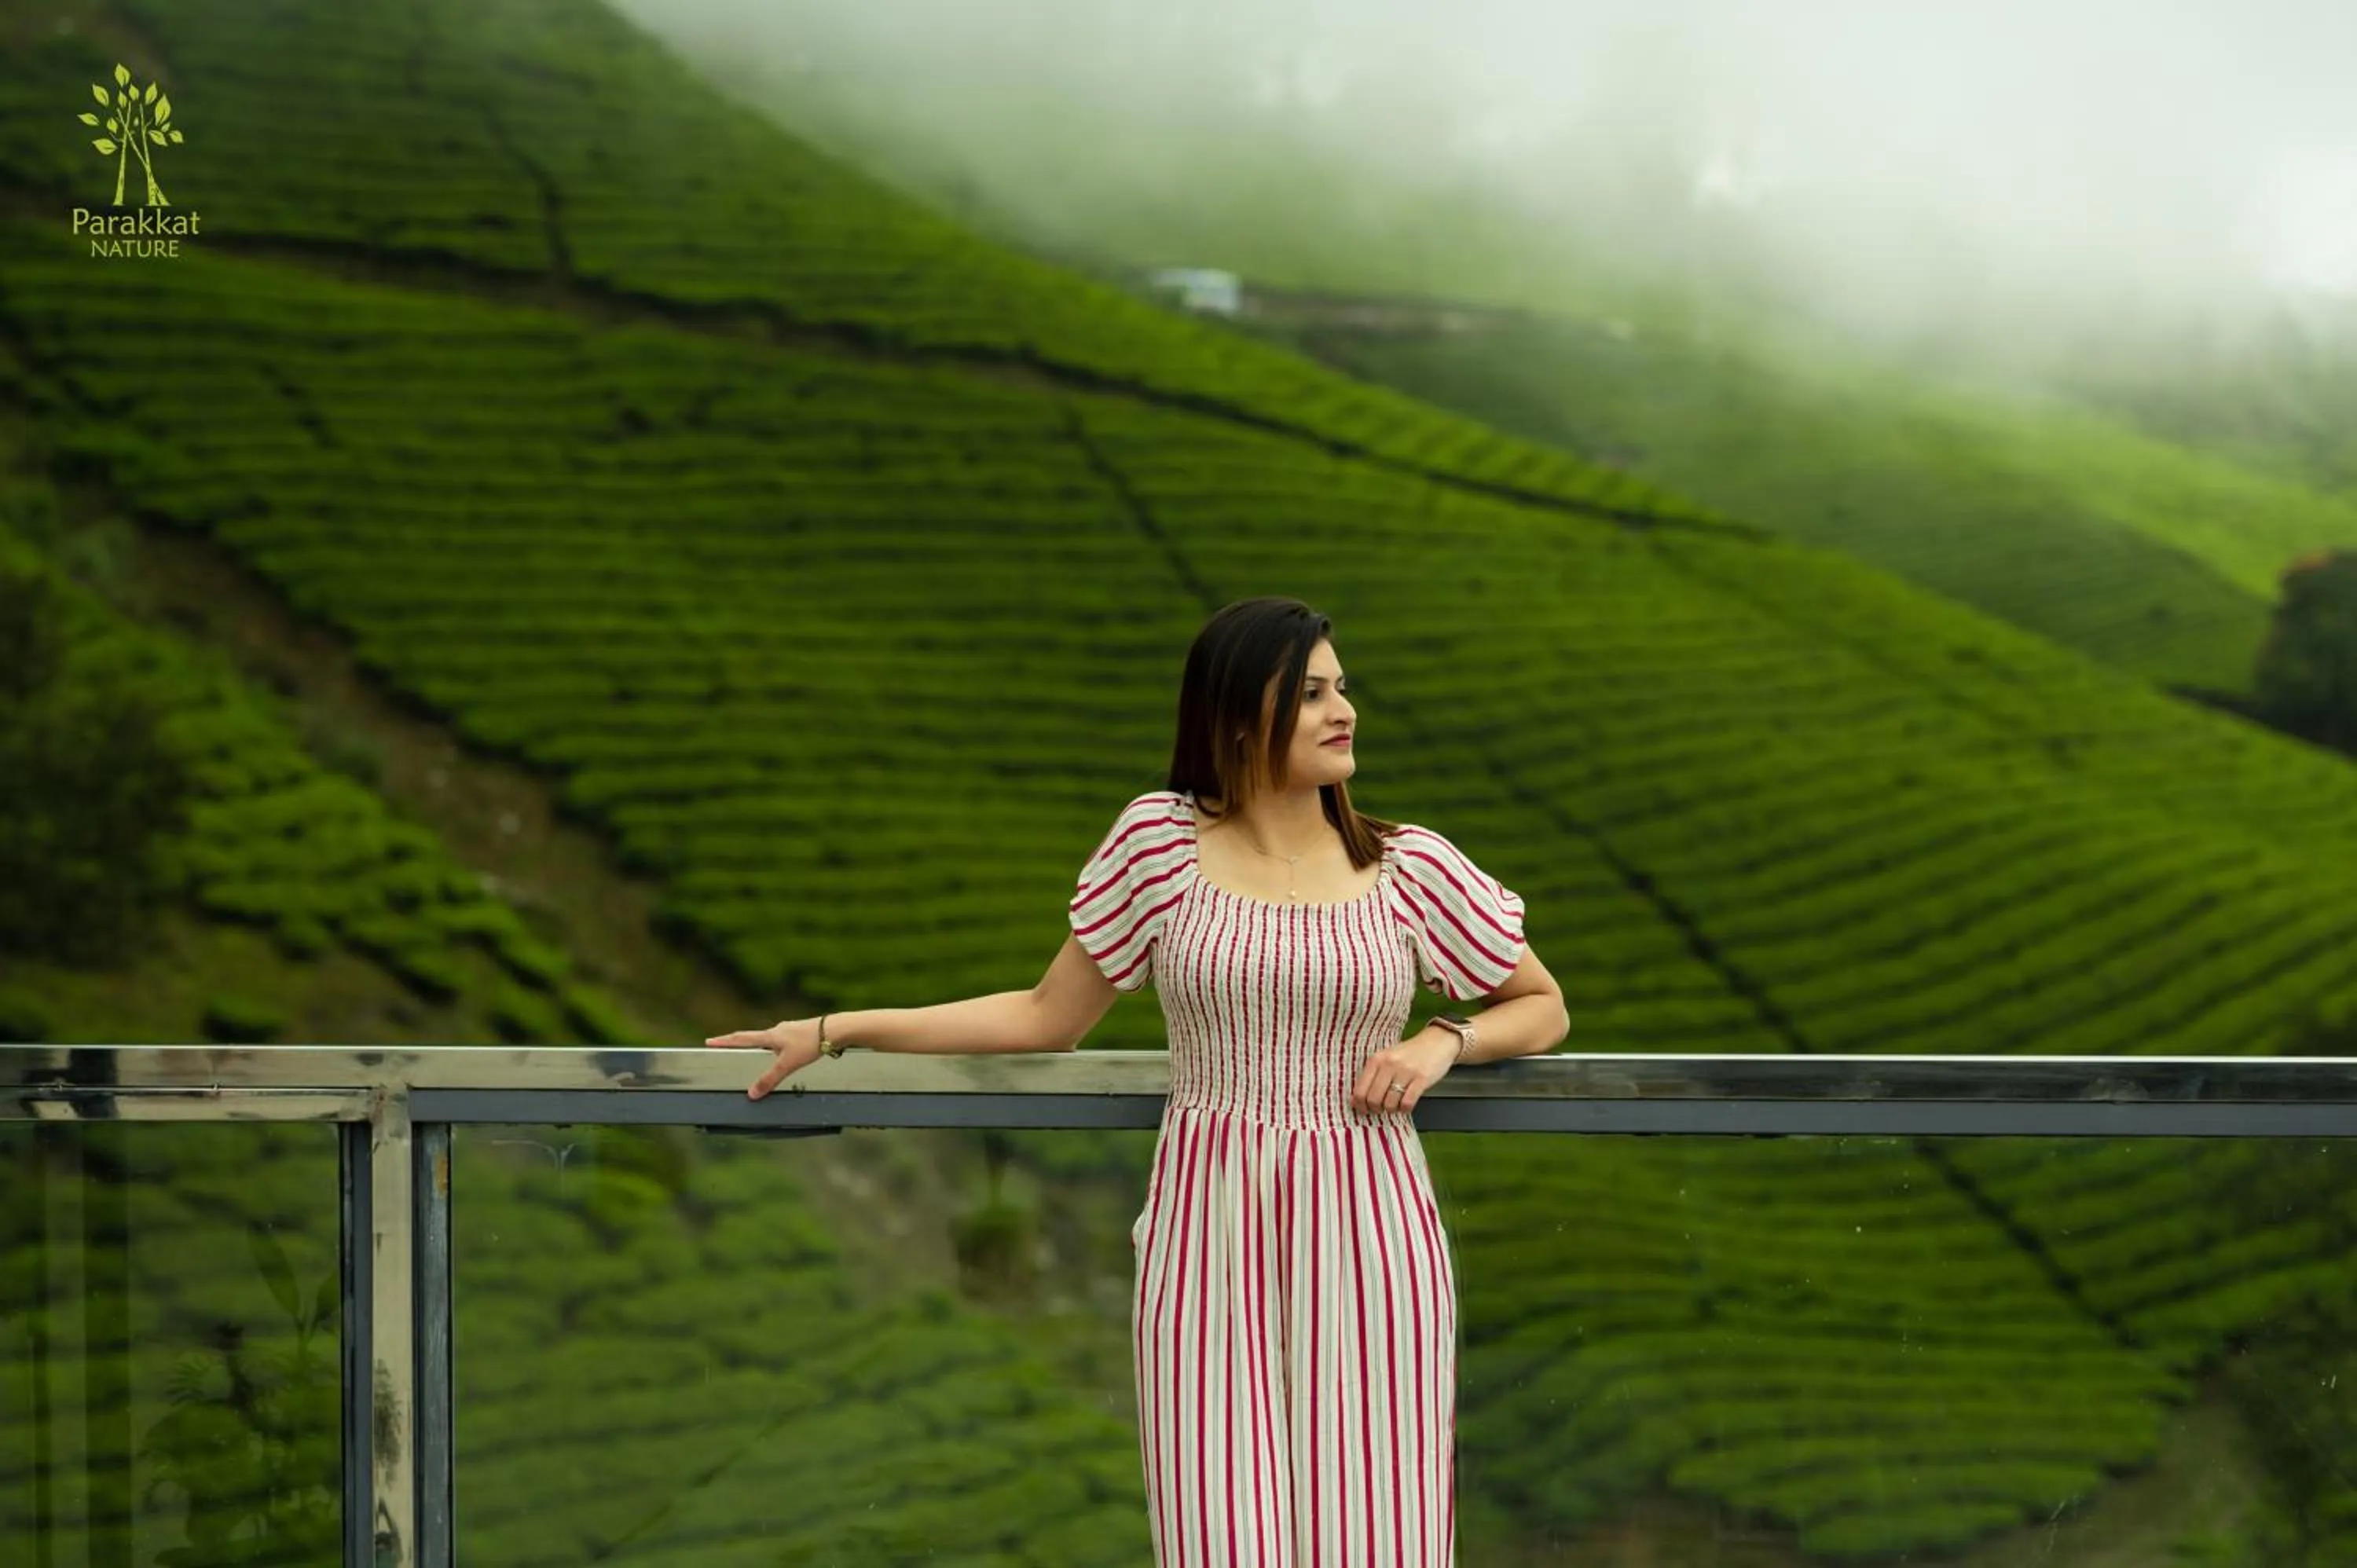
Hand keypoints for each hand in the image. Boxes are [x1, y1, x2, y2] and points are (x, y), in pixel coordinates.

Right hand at [704, 1018, 820, 1099]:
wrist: (834, 1030)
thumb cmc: (811, 1043)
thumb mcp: (788, 1064)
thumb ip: (770, 1079)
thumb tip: (752, 1093)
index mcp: (770, 1036)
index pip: (742, 1038)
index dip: (725, 1041)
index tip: (710, 1040)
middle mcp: (778, 1030)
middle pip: (753, 1037)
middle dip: (739, 1042)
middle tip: (727, 1045)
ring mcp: (789, 1031)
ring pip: (770, 1039)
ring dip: (760, 1045)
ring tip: (755, 1053)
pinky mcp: (800, 1033)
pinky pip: (783, 1041)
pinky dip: (777, 1048)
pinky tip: (784, 1053)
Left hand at [1350, 1029, 1456, 1116]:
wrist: (1437, 1042)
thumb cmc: (1410, 1053)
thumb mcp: (1387, 1057)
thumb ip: (1373, 1075)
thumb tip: (1357, 1100)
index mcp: (1376, 1059)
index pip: (1360, 1090)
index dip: (1360, 1105)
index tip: (1363, 1110)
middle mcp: (1389, 1065)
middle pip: (1373, 1099)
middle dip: (1376, 1109)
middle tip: (1381, 1109)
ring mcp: (1405, 1072)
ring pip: (1390, 1104)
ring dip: (1392, 1109)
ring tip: (1396, 1104)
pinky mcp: (1421, 1079)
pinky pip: (1407, 1103)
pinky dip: (1405, 1109)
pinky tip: (1406, 1104)